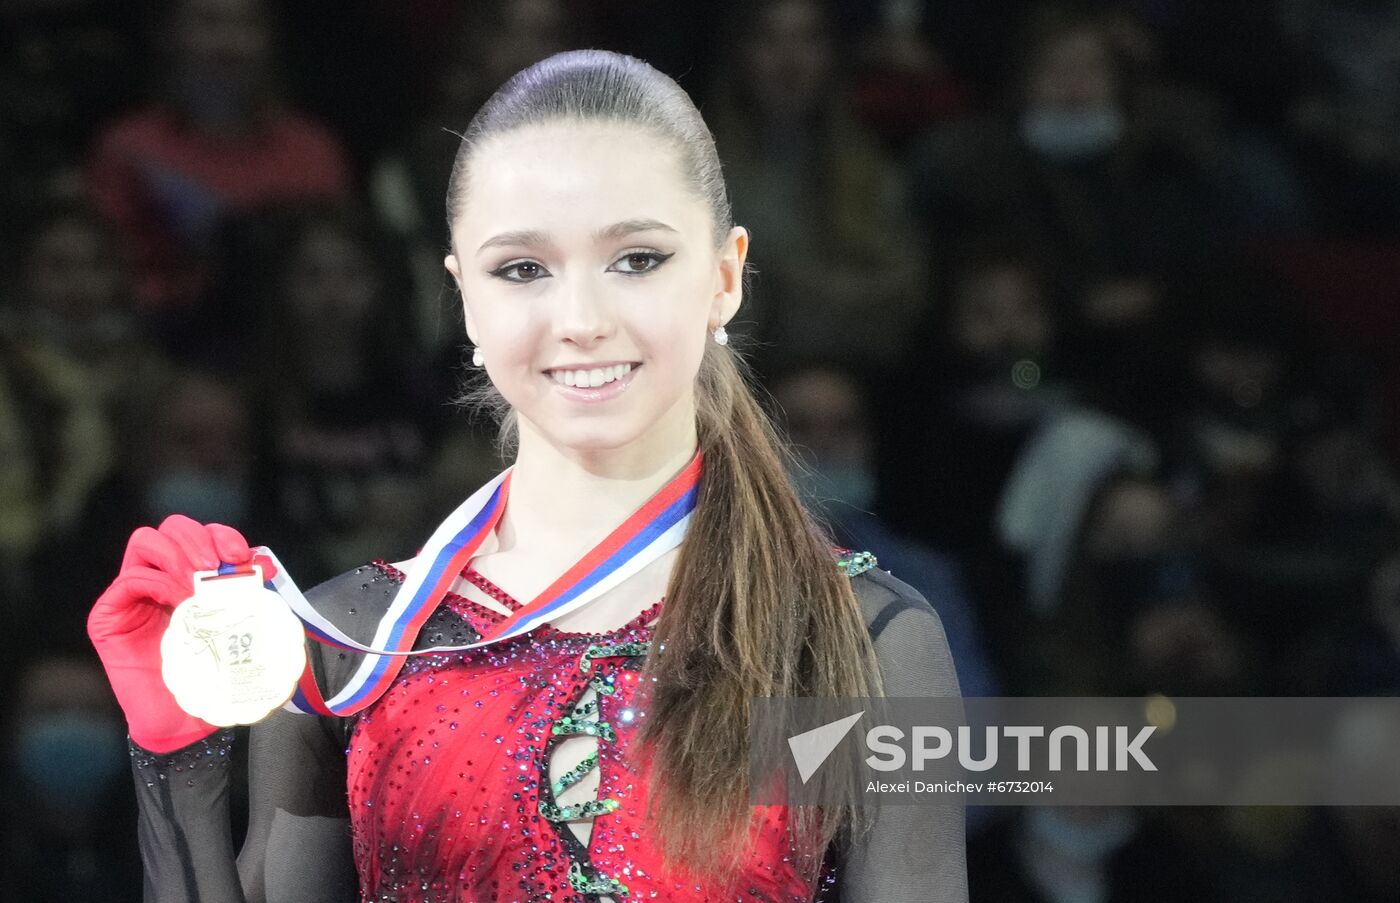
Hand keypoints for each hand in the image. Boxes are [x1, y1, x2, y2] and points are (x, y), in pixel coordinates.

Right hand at [87, 515, 277, 751]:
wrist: (183, 721)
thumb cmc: (212, 673)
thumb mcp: (237, 626)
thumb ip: (245, 594)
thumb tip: (262, 562)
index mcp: (188, 576)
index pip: (200, 535)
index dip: (221, 535)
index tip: (242, 556)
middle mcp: (157, 578)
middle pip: (171, 528)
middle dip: (199, 538)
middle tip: (217, 565)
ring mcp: (131, 594)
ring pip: (145, 542)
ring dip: (178, 554)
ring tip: (198, 582)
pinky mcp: (108, 615)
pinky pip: (130, 579)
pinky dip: (158, 581)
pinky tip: (179, 600)